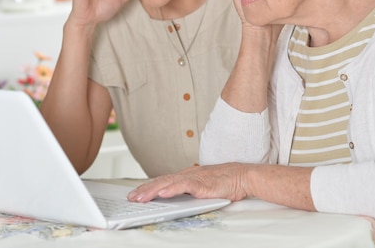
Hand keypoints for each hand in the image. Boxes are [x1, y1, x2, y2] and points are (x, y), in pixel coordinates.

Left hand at [127, 163, 247, 202]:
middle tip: (131, 198)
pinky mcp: (202, 183)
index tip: (136, 193)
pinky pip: (184, 186)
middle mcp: (187, 175)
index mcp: (187, 176)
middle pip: (161, 181)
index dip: (148, 187)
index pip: (163, 181)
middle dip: (144, 190)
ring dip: (152, 191)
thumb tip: (177, 197)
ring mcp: (194, 178)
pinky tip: (162, 194)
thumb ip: (190, 190)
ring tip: (140, 198)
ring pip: (168, 183)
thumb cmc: (226, 182)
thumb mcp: (203, 187)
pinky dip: (171, 190)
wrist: (243, 176)